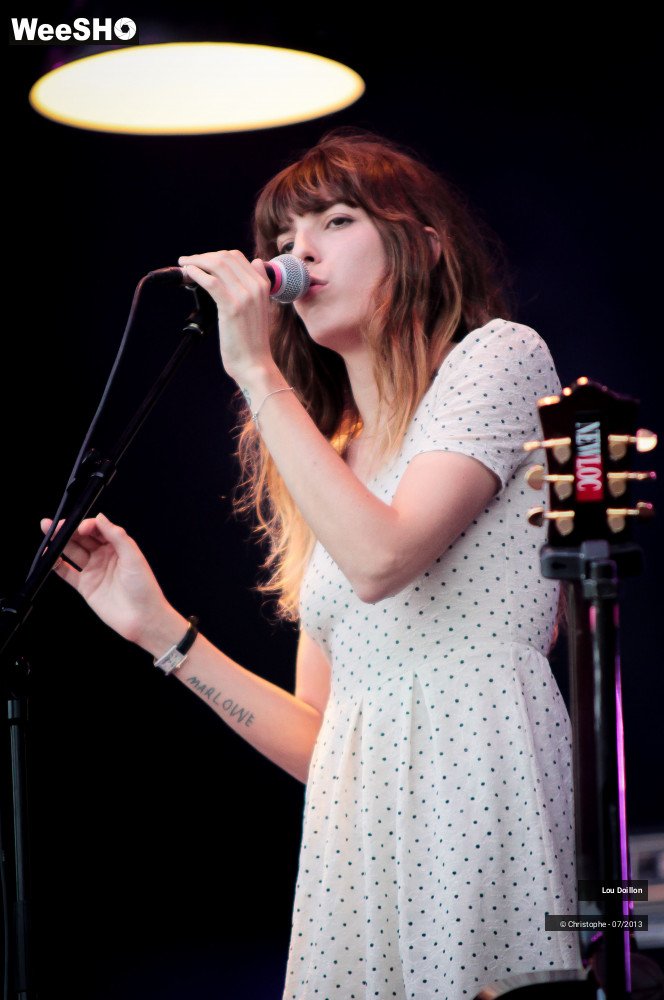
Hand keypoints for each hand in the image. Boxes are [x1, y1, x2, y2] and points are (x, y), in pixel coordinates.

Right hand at [40, 513, 177, 650]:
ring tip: (48, 536)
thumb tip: (101, 517)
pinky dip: (56, 564)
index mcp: (118, 547)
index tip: (80, 528)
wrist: (142, 618)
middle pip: (82, 539)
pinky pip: (67, 572)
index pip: (98, 529)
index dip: (87, 525)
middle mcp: (105, 557)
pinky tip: (48, 556)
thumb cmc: (144, 588)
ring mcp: (94, 571)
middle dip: (69, 531)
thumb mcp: (133, 557)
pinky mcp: (86, 586)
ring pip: (73, 553)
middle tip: (56, 526)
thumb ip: (117, 536)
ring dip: (60, 544)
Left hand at [177, 249, 278, 384]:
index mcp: (263, 284)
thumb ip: (257, 285)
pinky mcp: (232, 307)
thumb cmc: (252, 341)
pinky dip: (196, 273)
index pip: (236, 257)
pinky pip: (211, 282)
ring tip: (184, 265)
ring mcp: (245, 296)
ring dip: (197, 261)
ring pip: (218, 265)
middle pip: (226, 257)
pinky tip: (188, 274)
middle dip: (203, 256)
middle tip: (188, 262)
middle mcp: (256, 286)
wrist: (254, 364)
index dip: (215, 255)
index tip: (201, 262)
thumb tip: (255, 262)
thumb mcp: (260, 308)